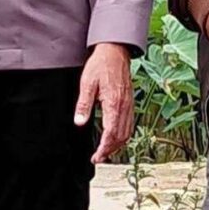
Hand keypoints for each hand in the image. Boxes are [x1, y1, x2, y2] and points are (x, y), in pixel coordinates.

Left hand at [75, 43, 134, 161]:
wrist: (115, 52)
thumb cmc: (101, 65)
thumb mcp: (87, 84)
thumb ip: (83, 104)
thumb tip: (79, 122)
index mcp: (114, 104)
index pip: (111, 134)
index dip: (104, 149)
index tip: (96, 157)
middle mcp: (124, 107)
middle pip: (121, 137)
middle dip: (110, 150)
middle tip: (98, 158)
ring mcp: (129, 105)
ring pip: (127, 132)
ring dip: (117, 145)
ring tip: (106, 151)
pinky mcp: (130, 102)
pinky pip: (129, 124)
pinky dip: (123, 135)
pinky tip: (115, 137)